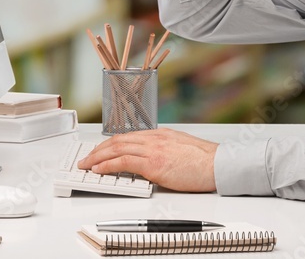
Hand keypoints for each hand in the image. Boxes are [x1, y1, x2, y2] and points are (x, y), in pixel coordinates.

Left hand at [77, 128, 217, 192]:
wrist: (217, 164)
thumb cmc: (204, 160)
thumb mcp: (181, 148)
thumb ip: (164, 151)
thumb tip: (153, 161)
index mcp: (160, 134)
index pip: (127, 136)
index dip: (110, 144)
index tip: (100, 150)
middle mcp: (154, 138)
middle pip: (118, 140)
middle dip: (98, 149)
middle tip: (86, 158)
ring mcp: (153, 150)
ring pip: (116, 149)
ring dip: (97, 157)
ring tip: (86, 165)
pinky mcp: (154, 164)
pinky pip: (124, 162)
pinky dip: (108, 165)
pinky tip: (99, 169)